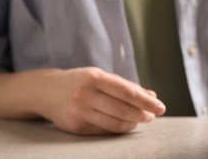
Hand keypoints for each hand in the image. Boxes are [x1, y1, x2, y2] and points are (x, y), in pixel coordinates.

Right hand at [38, 67, 165, 134]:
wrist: (46, 91)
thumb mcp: (101, 76)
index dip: (146, 101)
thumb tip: (152, 96)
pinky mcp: (76, 127)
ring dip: (133, 123)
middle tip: (153, 115)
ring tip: (142, 119)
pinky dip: (119, 128)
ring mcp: (79, 112)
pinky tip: (127, 124)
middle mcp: (85, 95)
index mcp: (94, 78)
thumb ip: (126, 86)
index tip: (160, 106)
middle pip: (122, 110)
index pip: (126, 92)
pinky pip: (104, 131)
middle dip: (143, 114)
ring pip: (115, 123)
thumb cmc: (81, 81)